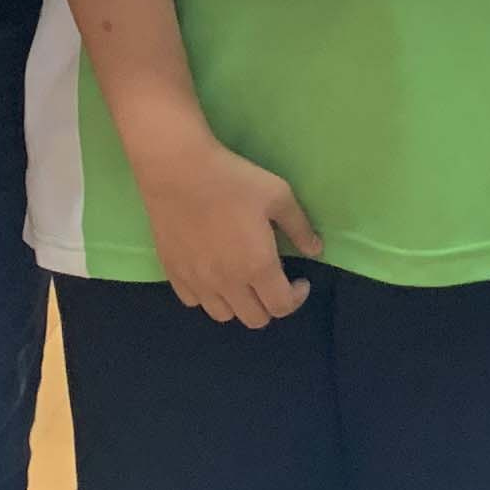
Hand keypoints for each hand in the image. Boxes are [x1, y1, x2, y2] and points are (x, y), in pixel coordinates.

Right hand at [130, 132, 322, 326]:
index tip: (299, 280)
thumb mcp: (278, 195)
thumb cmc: (233, 180)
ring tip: (243, 281)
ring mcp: (197, 281)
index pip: (282, 307)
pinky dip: (208, 296)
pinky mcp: (173, 272)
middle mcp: (227, 283)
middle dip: (271, 305)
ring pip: (222, 315)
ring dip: (239, 304)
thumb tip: (315, 250)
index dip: (296, 298)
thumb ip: (299, 227)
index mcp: (257, 267)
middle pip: (254, 319)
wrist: (177, 170)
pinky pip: (193, 301)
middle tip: (274, 281)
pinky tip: (213, 274)